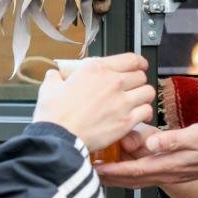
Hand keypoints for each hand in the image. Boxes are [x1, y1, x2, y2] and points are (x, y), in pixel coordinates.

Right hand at [33, 53, 155, 150]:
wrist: (59, 138)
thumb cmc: (55, 116)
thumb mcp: (49, 88)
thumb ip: (55, 77)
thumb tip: (55, 75)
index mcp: (96, 69)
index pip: (130, 58)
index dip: (138, 62)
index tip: (139, 66)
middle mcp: (113, 82)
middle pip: (140, 75)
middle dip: (138, 80)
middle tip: (133, 87)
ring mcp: (122, 102)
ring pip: (148, 92)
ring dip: (143, 96)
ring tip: (137, 101)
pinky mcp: (126, 121)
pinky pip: (146, 111)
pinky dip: (144, 114)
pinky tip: (138, 116)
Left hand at [95, 122, 197, 187]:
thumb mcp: (197, 136)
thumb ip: (173, 140)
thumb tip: (152, 142)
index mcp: (168, 165)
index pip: (134, 170)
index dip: (113, 170)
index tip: (95, 169)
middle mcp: (166, 173)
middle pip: (130, 179)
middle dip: (108, 178)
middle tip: (86, 173)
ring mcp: (169, 174)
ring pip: (136, 179)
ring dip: (116, 177)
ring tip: (99, 172)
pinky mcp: (172, 170)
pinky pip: (145, 175)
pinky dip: (130, 173)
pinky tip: (124, 167)